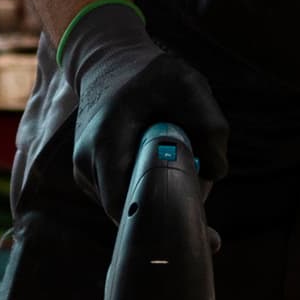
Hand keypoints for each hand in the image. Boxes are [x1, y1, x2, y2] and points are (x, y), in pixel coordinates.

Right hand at [14, 0, 231, 220]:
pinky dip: (145, 192)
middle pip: (130, 211)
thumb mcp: (189, 86)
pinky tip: (164, 172)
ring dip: (158, 201)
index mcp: (106, 141)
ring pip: (127, 207)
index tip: (203, 238)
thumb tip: (216, 172)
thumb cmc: (150, 73)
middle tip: (204, 209)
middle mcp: (87, 161)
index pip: (125, 204)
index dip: (164, 223)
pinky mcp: (88, 175)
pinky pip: (122, 197)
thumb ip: (211, 127)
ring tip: (184, 175)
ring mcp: (83, 171)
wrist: (107, 62)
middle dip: (169, 213)